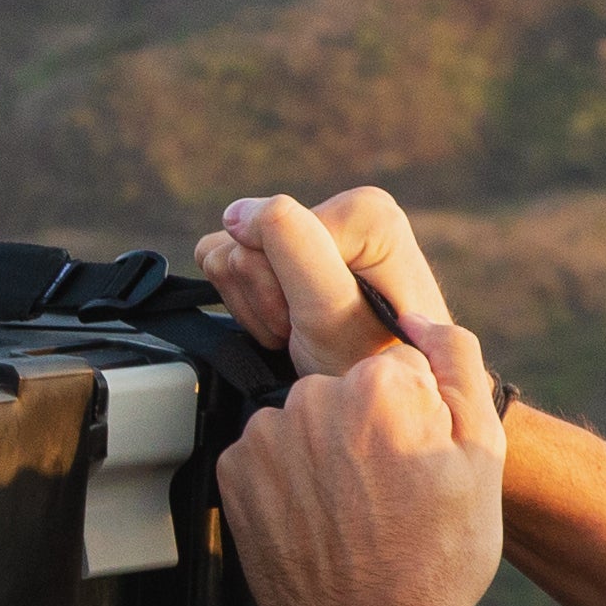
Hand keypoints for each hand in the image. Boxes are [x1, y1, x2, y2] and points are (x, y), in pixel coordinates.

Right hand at [199, 187, 452, 380]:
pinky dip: (247, 305)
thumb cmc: (371, 364)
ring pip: (231, 253)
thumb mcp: (330, 311)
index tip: (317, 323)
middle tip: (310, 332)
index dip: (277, 286)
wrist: (380, 395)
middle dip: (268, 298)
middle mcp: (342, 211)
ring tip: (304, 331)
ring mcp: (314, 231)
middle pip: (247, 241)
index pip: (269, 227)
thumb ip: (293, 248)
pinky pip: (224, 260)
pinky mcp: (288, 250)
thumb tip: (238, 212)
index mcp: (364, 211)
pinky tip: (287, 324)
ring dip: (259, 307)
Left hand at [215, 315, 509, 605]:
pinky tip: (317, 522)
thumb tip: (423, 317)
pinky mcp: (234, 475)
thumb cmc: (437, 558)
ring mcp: (264, 438)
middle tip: (387, 498)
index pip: (399, 374)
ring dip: (324, 454)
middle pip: (346, 393)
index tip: (418, 466)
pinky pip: (268, 457)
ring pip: (304, 424)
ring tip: (351, 515)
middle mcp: (309, 398)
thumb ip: (458, 365)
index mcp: (375, 385)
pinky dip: (289, 481)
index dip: (417, 420)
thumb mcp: (482, 456)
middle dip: (366, 431)